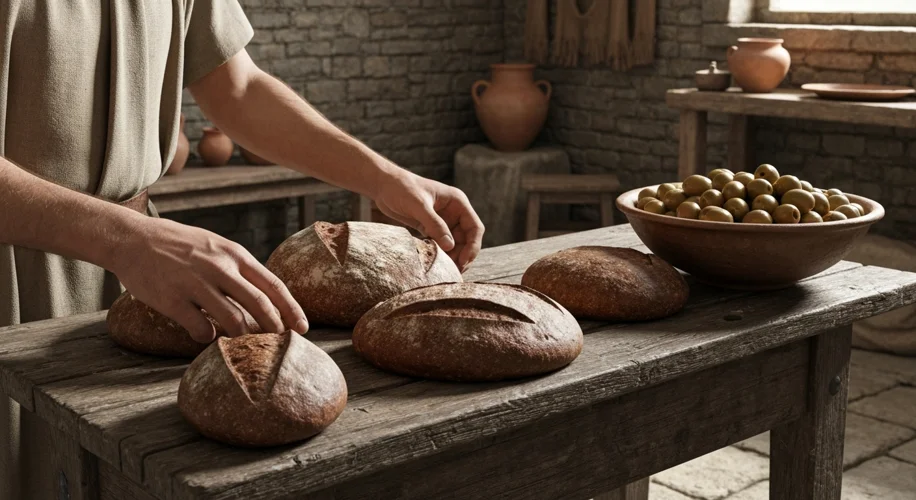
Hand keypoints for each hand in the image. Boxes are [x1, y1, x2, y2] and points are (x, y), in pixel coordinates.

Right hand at [109, 217, 307, 342]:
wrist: (132, 239)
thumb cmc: (178, 245)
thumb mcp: (215, 246)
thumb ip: (239, 268)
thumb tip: (265, 296)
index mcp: (234, 254)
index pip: (273, 285)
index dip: (291, 309)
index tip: (303, 327)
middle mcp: (219, 267)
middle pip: (259, 304)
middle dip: (275, 328)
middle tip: (281, 345)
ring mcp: (195, 283)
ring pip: (233, 320)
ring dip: (242, 338)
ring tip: (242, 345)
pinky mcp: (172, 299)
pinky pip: (200, 328)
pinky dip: (208, 337)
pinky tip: (206, 336)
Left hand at [374, 169, 484, 271]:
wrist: (383, 185)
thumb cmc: (402, 188)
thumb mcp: (418, 206)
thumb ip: (435, 225)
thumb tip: (450, 247)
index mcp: (457, 202)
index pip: (474, 227)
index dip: (472, 246)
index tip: (463, 260)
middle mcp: (454, 212)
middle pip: (467, 239)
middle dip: (463, 255)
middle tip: (454, 271)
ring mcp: (443, 220)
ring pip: (455, 244)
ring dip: (452, 257)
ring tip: (445, 270)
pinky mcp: (431, 227)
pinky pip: (441, 244)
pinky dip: (441, 254)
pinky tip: (435, 263)